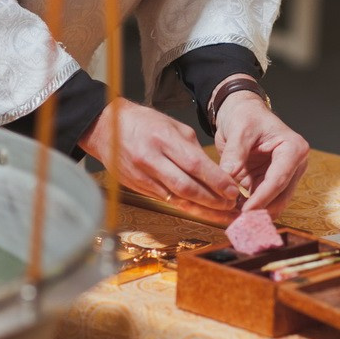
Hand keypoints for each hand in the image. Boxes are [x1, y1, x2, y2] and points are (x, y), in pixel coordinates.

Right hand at [78, 98, 238, 211]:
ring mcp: (142, 176)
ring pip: (177, 199)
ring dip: (203, 210)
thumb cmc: (143, 123)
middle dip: (213, 200)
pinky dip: (186, 208)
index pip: (195, 164)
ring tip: (223, 215)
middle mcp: (151, 160)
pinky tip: (201, 212)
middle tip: (232, 206)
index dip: (216, 181)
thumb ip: (193, 149)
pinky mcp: (138, 188)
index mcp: (162, 139)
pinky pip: (167, 201)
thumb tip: (215, 172)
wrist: (106, 128)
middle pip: (187, 187)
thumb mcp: (173, 126)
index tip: (233, 191)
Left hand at [214, 91, 308, 217]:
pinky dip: (249, 209)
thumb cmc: (245, 116)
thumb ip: (236, 153)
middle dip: (261, 211)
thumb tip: (228, 175)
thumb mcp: (240, 129)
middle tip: (239, 223)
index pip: (279, 179)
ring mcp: (284, 175)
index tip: (245, 212)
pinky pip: (262, 201)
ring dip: (255, 213)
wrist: (242, 113)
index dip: (262, 198)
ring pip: (274, 203)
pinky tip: (233, 214)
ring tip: (234, 221)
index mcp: (293, 149)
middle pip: (281, 196)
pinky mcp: (269, 182)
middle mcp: (294, 165)